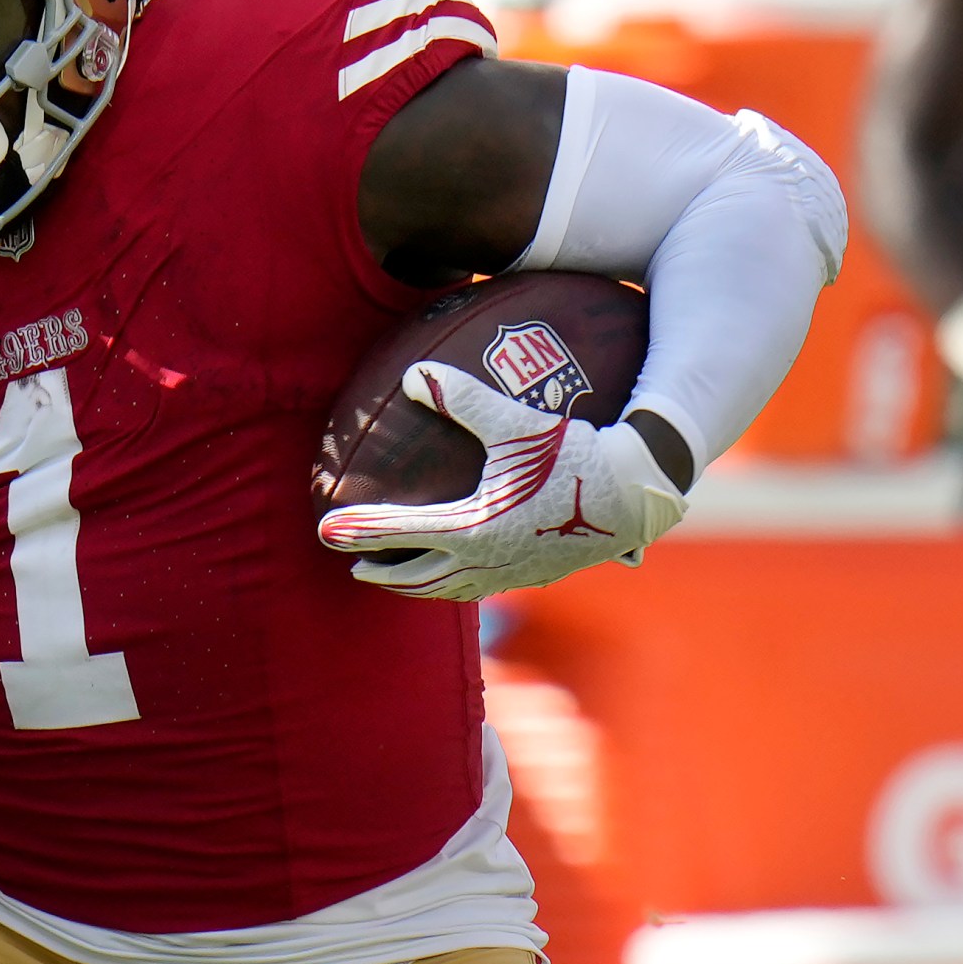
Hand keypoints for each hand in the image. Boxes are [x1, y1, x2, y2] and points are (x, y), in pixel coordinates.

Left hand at [315, 361, 687, 601]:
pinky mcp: (537, 573)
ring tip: (397, 578)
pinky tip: (458, 573)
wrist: (637, 494)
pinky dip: (455, 585)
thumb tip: (413, 374)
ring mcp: (512, 572)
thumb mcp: (515, 421)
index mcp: (472, 528)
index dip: (358, 531)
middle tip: (354, 566)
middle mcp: (486, 559)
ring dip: (417, 586)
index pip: (399, 533)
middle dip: (383, 573)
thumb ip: (462, 398)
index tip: (325, 530)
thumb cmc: (577, 455)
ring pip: (450, 589)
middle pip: (418, 577)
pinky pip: (482, 588)